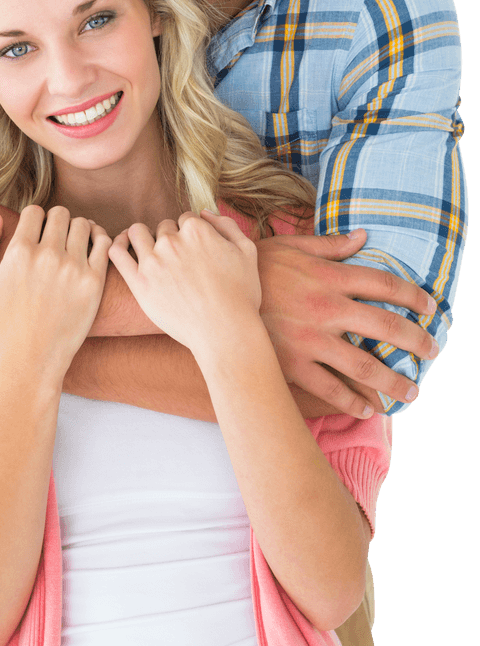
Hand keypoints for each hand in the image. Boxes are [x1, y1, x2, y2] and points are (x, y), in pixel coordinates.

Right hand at [0, 205, 110, 374]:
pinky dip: (99, 238)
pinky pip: (104, 242)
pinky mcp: (94, 282)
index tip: (37, 234)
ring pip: (83, 224)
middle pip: (60, 213)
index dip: (34, 220)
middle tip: (56, 240)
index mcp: (19, 252)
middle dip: (56, 222)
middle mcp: (47, 256)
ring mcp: (73, 268)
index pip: (34, 211)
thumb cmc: (4, 324)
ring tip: (73, 244)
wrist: (33, 358)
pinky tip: (91, 248)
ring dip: (78, 230)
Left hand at [108, 210, 260, 357]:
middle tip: (177, 260)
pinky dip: (117, 244)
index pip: (185, 219)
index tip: (192, 249)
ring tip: (151, 252)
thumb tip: (205, 212)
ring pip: (137, 233)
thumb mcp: (247, 251)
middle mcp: (172, 241)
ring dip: (144, 238)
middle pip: (163, 227)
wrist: (225, 332)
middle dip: (170, 238)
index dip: (190, 233)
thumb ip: (227, 225)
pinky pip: (117, 252)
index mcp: (197, 230)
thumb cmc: (240, 295)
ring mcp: (153, 261)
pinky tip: (124, 247)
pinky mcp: (138, 282)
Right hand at [255, 230, 438, 416]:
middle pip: (386, 327)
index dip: (414, 296)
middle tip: (432, 351)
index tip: (430, 307)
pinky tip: (367, 409)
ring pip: (365, 367)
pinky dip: (353, 402)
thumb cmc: (252, 268)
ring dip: (394, 382)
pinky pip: (330, 390)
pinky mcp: (292, 365)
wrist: (212, 298)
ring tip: (410, 391)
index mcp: (328, 276)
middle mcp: (326, 308)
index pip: (385, 285)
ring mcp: (310, 340)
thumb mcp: (290, 247)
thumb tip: (363, 237)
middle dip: (417, 342)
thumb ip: (329, 245)